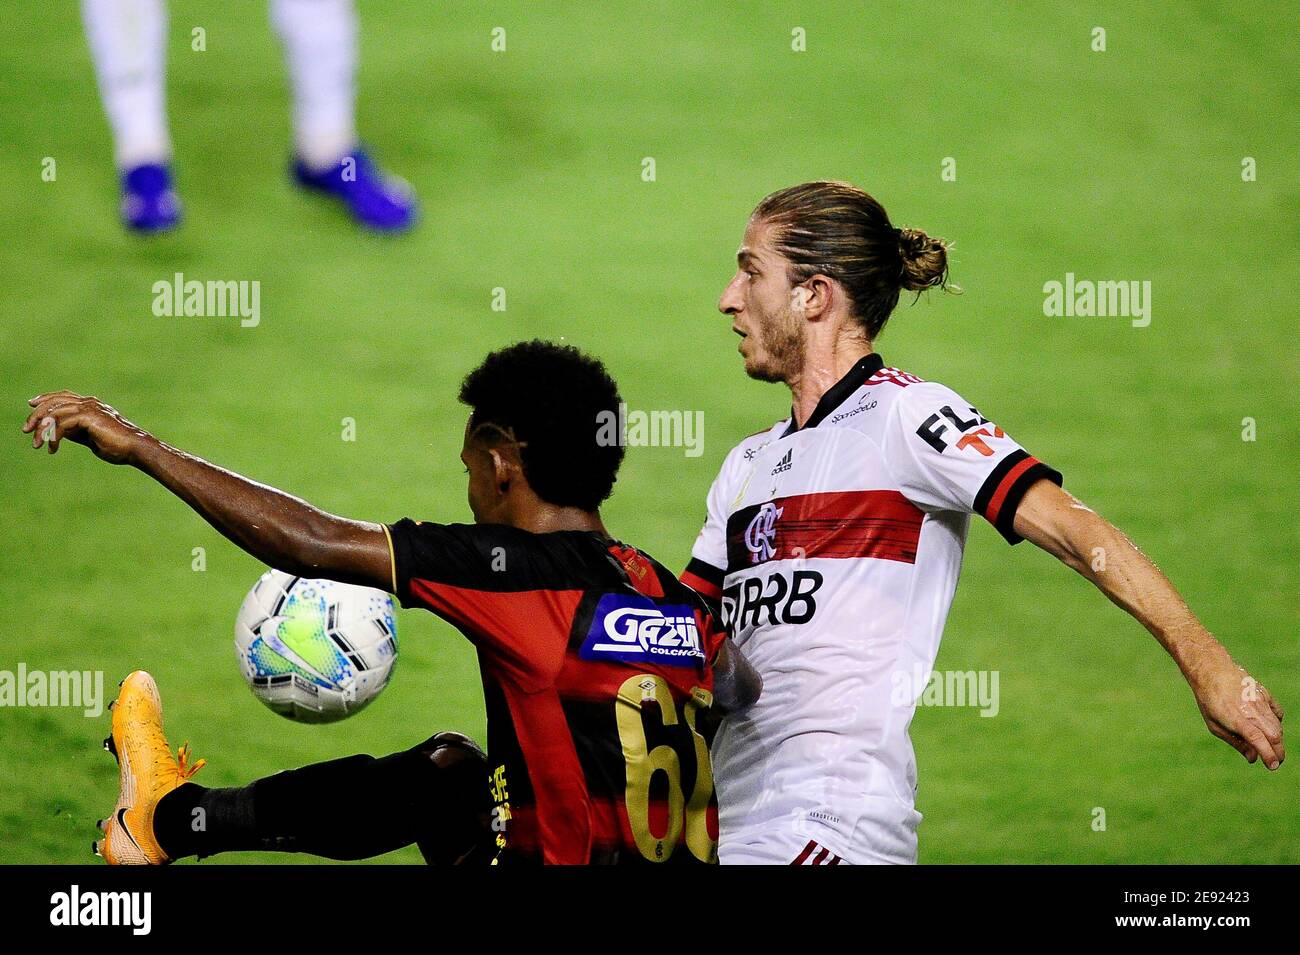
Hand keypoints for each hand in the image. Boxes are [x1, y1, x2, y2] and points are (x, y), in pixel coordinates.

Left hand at [23, 392, 150, 463]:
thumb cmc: (117, 446)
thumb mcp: (89, 437)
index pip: (64, 396)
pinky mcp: (89, 417)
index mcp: (92, 405)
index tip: (32, 405)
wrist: (134, 449)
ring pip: (56, 412)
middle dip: (37, 415)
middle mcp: (90, 402)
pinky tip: (53, 448)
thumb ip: (74, 431)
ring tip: (37, 444)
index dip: (46, 398)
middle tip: (27, 430)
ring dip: (42, 429)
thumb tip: (56, 431)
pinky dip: (54, 436)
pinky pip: (62, 424)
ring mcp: (90, 408)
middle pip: (55, 401)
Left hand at [1189, 653, 1284, 769]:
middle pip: (1274, 736)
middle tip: (1275, 761)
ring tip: (1270, 747)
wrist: (1212, 671)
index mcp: (1237, 720)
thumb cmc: (1209, 700)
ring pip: (1277, 726)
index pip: (1260, 741)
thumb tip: (1253, 758)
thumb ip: (1236, 742)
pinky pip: (1277, 713)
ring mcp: (1260, 701)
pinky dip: (1277, 723)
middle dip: (1278, 752)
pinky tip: (1268, 727)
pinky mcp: (1265, 694)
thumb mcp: (1214, 725)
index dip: (1269, 756)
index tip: (1273, 766)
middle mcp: (1252, 711)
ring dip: (1277, 740)